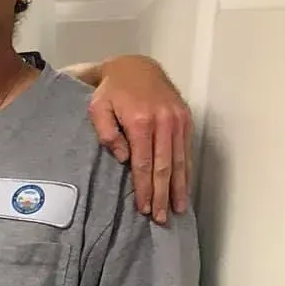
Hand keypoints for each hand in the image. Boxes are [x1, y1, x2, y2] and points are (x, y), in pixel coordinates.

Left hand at [87, 57, 192, 223]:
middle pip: (164, 166)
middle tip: (162, 218)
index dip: (144, 188)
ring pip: (179, 160)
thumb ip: (107, 134)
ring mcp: (177, 120)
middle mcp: (163, 121)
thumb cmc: (112, 91)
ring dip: (179, 187)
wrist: (136, 67)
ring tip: (178, 209)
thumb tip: (125, 159)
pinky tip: (185, 187)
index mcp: (140, 120)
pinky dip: (186, 171)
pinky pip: (186, 150)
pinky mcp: (185, 118)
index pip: (143, 163)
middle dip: (163, 194)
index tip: (144, 208)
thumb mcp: (98, 108)